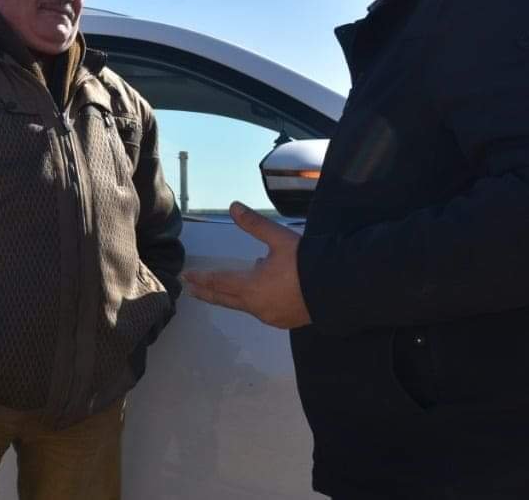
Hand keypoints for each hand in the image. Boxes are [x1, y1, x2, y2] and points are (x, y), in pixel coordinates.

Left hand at [181, 201, 311, 329]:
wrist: (341, 290)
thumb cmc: (307, 263)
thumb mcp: (280, 239)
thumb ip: (255, 225)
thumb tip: (233, 206)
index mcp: (251, 287)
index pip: (218, 282)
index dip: (201, 278)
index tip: (187, 277)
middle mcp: (256, 306)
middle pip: (225, 299)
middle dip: (208, 293)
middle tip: (192, 290)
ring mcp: (271, 317)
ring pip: (245, 306)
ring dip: (234, 296)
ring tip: (228, 286)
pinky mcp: (285, 322)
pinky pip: (262, 310)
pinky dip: (254, 300)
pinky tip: (261, 291)